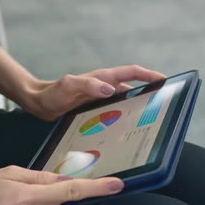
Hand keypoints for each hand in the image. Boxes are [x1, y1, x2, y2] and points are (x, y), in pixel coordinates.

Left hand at [26, 65, 165, 120]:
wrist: (38, 103)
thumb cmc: (52, 93)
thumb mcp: (68, 86)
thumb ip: (87, 85)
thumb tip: (110, 89)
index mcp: (103, 77)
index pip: (132, 72)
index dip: (150, 75)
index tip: (166, 80)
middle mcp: (105, 87)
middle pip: (133, 88)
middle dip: (150, 94)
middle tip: (163, 107)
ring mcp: (101, 98)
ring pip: (125, 102)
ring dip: (137, 109)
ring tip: (149, 123)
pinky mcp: (96, 109)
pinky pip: (115, 112)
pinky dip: (124, 119)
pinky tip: (127, 132)